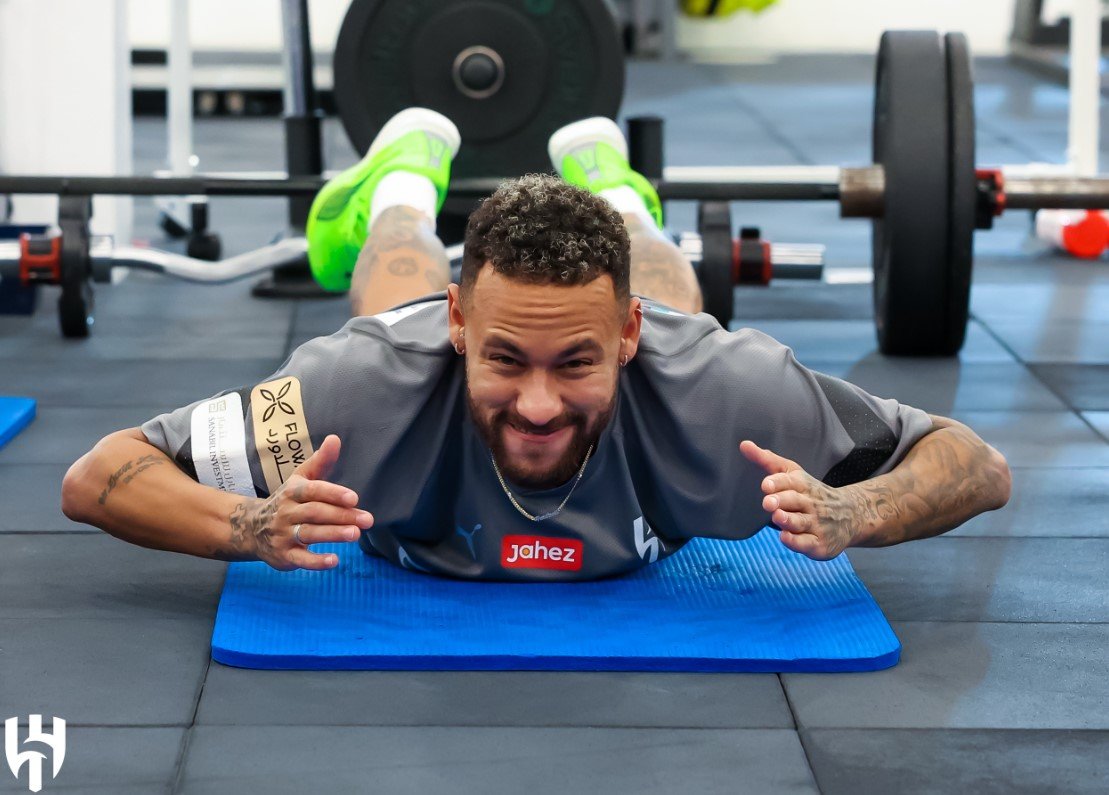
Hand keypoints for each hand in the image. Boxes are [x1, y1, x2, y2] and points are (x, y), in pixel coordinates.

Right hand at [229, 434, 372, 570]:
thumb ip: (321, 461)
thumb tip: (335, 438)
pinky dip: (316, 561)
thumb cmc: (288, 501)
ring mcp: (284, 534)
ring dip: (333, 535)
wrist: (252, 528)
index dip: (333, 493)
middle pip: (315, 513)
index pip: (313, 490)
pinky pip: (300, 559)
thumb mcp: (301, 479)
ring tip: (355, 534)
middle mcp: (287, 512)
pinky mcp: (284, 555)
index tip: (354, 498)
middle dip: (342, 516)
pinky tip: (335, 561)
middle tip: (367, 520)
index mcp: (293, 492)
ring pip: (309, 533)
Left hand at [740, 440, 856, 559]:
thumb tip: (744, 445)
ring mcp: (816, 524)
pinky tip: (785, 537)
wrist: (850, 515)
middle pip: (795, 500)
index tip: (765, 484)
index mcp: (802, 484)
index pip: (790, 481)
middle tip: (768, 502)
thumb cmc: (811, 493)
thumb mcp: (792, 473)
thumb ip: (766, 460)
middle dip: (781, 501)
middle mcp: (810, 503)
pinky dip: (797, 541)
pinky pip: (807, 543)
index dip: (778, 482)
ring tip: (777, 516)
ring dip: (788, 520)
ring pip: (800, 521)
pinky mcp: (818, 543)